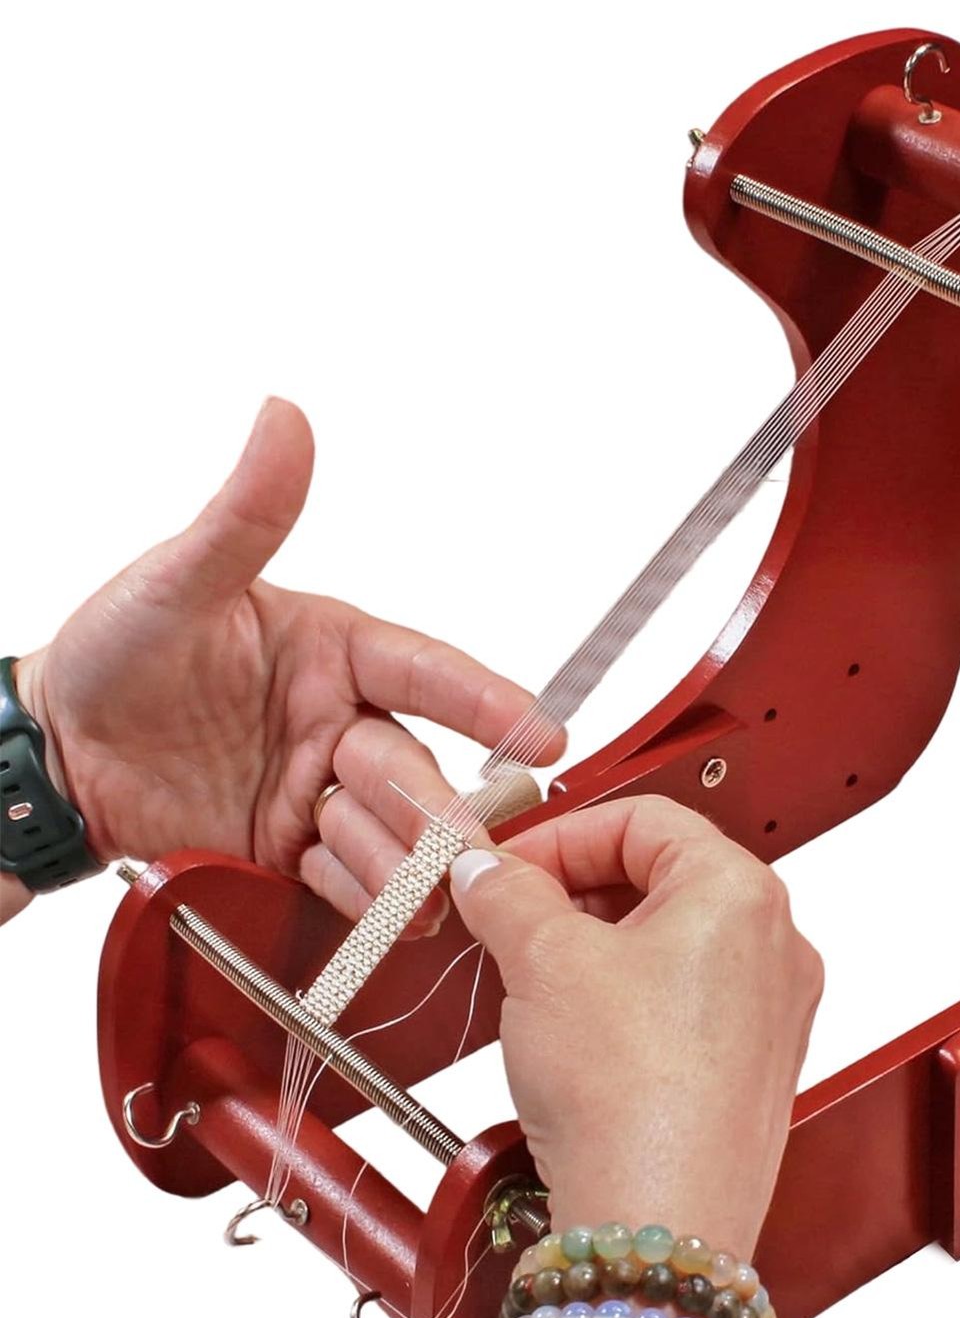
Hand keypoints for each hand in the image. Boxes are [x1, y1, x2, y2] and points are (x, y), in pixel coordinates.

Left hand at [13, 398, 558, 927]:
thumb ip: (245, 514)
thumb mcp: (177, 581)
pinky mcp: (297, 851)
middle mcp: (342, 722)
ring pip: (397, 834)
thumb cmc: (114, 654)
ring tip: (377, 869)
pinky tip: (349, 896)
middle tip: (454, 836)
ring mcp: (323, 792)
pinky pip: (353, 883)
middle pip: (420, 768)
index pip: (427, 672)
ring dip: (398, 858)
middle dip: (437, 805)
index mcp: (336, 652)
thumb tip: (284, 419)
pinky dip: (363, 898)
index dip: (489, 700)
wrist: (56, 756)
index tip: (545, 730)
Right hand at [450, 796, 823, 1258]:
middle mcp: (776, 945)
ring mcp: (772, 1011)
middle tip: (509, 918)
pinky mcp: (753, 1069)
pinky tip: (574, 1032)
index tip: (505, 866)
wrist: (657, 1221)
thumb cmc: (630, 1094)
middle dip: (574, 891)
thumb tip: (487, 869)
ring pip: (670, 943)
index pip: (645, 819)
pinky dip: (626, 998)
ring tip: (532, 978)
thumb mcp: (543, 962)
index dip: (562, 834)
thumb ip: (509, 893)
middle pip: (662, 878)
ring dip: (595, 946)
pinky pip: (684, 1002)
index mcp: (744, 892)